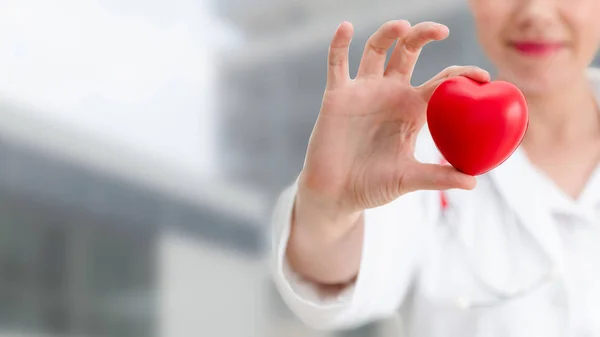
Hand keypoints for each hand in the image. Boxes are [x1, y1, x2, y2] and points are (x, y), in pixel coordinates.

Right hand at [299, 20, 487, 213]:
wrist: (336, 193)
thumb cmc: (373, 186)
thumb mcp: (408, 179)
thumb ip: (437, 177)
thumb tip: (473, 183)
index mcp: (412, 110)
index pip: (441, 82)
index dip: (462, 74)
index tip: (483, 77)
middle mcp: (390, 93)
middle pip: (409, 51)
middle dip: (424, 34)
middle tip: (442, 30)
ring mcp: (363, 91)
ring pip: (376, 49)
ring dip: (388, 32)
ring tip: (402, 27)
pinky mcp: (337, 95)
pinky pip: (337, 63)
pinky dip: (339, 43)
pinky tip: (346, 28)